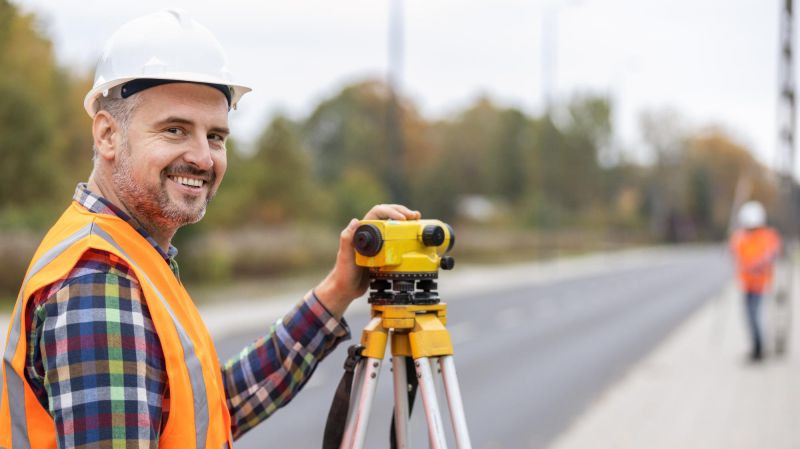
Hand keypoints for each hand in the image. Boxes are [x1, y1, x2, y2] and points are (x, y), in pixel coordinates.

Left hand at [314, 204, 420, 318]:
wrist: (348, 289)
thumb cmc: (343, 272)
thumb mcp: (345, 255)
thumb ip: (347, 239)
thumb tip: (355, 220)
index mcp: (362, 231)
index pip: (378, 212)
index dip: (391, 211)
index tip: (402, 218)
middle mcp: (371, 235)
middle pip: (389, 216)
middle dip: (402, 213)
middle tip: (415, 217)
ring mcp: (379, 244)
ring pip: (394, 228)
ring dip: (406, 223)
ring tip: (417, 223)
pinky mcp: (384, 254)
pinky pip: (397, 242)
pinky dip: (406, 238)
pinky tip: (413, 239)